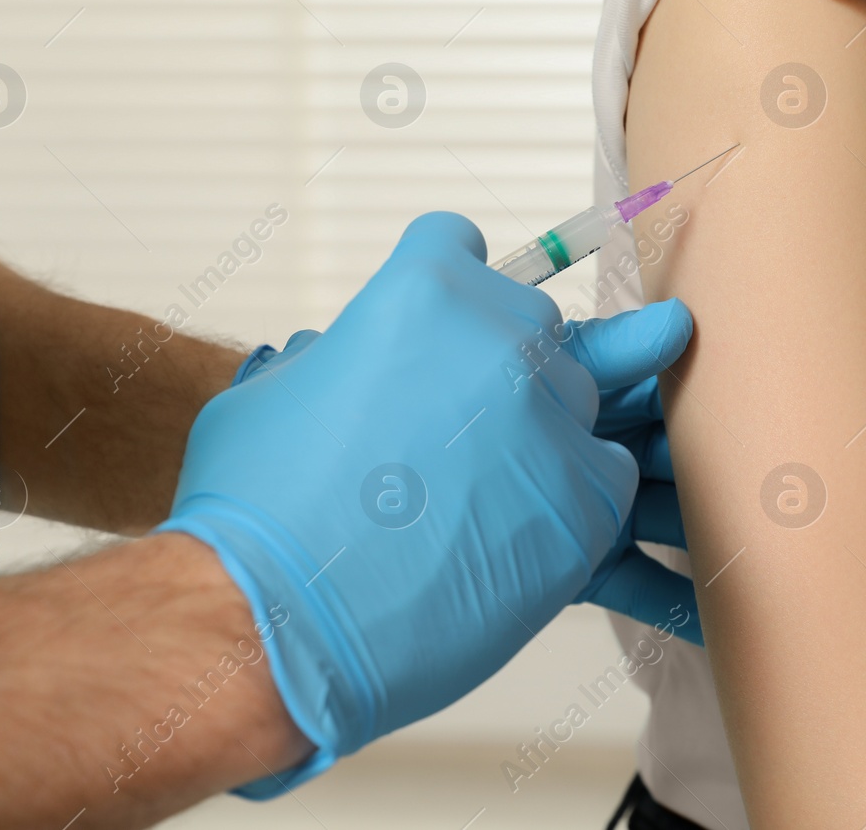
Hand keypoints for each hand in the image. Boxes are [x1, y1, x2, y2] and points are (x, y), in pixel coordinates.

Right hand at [235, 312, 701, 643]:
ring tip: (476, 498)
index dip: (445, 294)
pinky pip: (609, 475)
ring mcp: (549, 417)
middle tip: (453, 437)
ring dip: (539, 437)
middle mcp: (500, 336)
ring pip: (576, 400)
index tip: (440, 334)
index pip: (462, 248)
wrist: (274, 618)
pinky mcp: (587, 500)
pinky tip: (518, 532)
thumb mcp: (277, 387)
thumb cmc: (256, 510)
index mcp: (423, 288)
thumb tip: (343, 358)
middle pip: (532, 327)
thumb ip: (337, 354)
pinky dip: (573, 500)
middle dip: (498, 371)